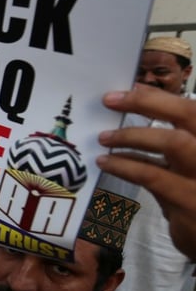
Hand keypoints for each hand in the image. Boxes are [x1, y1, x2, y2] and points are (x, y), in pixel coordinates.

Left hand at [97, 84, 195, 259]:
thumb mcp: (189, 167)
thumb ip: (173, 142)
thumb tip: (133, 115)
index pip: (194, 109)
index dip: (162, 96)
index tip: (130, 88)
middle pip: (191, 115)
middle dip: (148, 102)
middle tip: (110, 100)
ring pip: (174, 142)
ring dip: (133, 136)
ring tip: (103, 137)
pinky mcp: (191, 202)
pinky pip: (153, 176)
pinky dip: (126, 166)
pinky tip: (107, 163)